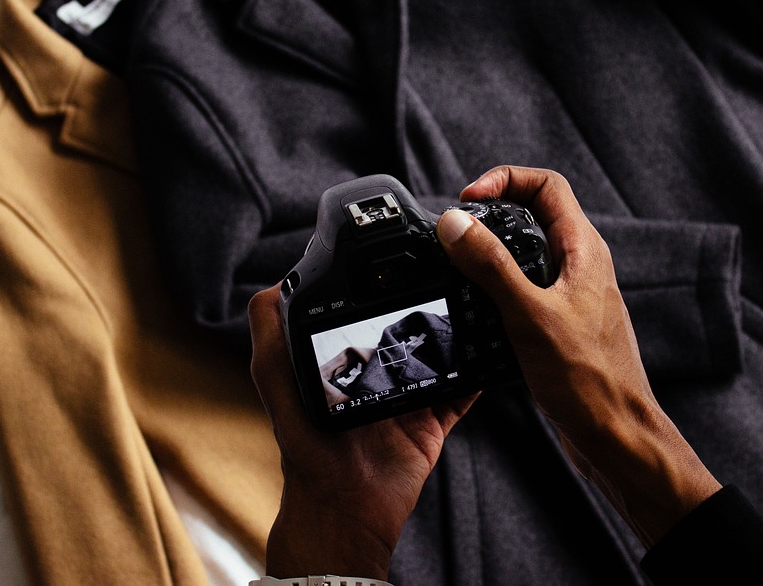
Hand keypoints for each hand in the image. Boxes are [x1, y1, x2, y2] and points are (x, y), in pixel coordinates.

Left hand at [248, 284, 476, 578]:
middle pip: (406, 327)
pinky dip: (479, 372)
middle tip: (448, 270)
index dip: (378, 285)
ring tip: (475, 298)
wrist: (346, 508)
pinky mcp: (432, 421)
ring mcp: (407, 395)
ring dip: (456, 331)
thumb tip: (277, 283)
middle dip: (425, 302)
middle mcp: (375, 372)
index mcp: (341, 359)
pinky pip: (462, 391)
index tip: (397, 254)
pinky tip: (492, 347)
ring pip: (440, 353)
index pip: (363, 310)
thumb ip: (270, 335)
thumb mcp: (275, 381)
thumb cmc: (304, 447)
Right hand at [435, 165, 721, 546]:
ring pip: (525, 256)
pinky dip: (494, 292)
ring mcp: (570, 296)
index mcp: (583, 250)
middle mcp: (580, 266)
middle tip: (456, 232)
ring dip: (490, 256)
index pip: (546, 185)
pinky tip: (474, 313)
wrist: (616, 436)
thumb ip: (491, 266)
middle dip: (490, 215)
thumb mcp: (529, 314)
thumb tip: (455, 223)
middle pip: (532, 216)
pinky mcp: (559, 325)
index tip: (469, 200)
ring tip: (457, 268)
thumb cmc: (589, 380)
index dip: (504, 180)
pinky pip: (522, 291)